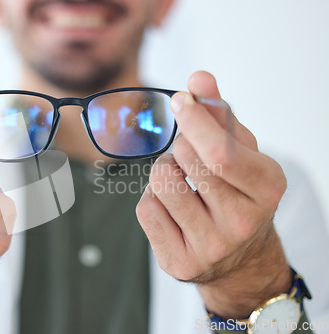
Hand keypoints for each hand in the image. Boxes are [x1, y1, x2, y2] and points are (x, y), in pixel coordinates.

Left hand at [136, 71, 291, 318]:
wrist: (238, 257)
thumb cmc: (237, 192)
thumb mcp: (241, 152)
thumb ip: (221, 114)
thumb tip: (199, 78)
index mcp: (266, 188)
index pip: (221, 152)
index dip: (196, 120)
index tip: (182, 100)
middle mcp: (242, 222)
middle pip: (186, 160)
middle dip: (180, 145)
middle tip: (189, 154)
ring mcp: (210, 247)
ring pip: (160, 182)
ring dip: (164, 171)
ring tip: (183, 183)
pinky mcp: (180, 262)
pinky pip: (146, 209)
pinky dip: (152, 198)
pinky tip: (173, 208)